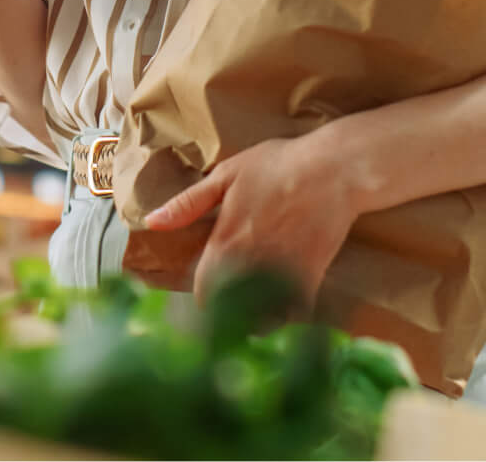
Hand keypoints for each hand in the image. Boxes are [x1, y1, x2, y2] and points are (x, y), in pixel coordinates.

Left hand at [145, 128, 364, 312]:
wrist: (335, 169)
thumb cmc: (278, 165)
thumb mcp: (226, 175)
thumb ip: (188, 203)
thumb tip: (151, 222)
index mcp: (225, 240)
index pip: (203, 289)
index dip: (202, 298)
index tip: (205, 299)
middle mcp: (250, 263)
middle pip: (229, 308)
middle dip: (226, 314)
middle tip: (228, 314)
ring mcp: (281, 272)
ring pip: (260, 316)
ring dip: (254, 320)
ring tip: (252, 319)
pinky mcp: (311, 277)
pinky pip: (292, 312)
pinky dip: (285, 316)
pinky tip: (282, 312)